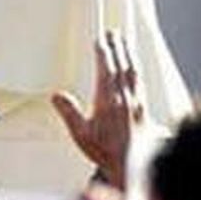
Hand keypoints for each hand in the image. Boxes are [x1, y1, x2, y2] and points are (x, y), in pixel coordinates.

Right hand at [51, 31, 146, 188]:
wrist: (133, 166)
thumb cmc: (106, 152)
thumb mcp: (81, 135)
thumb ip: (70, 113)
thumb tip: (57, 95)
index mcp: (108, 100)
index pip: (106, 69)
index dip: (103, 53)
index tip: (100, 39)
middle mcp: (125, 98)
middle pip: (121, 66)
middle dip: (117, 48)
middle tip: (113, 33)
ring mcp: (136, 103)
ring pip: (133, 72)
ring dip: (128, 55)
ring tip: (125, 42)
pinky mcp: (144, 109)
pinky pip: (139, 82)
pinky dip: (135, 70)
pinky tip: (135, 69)